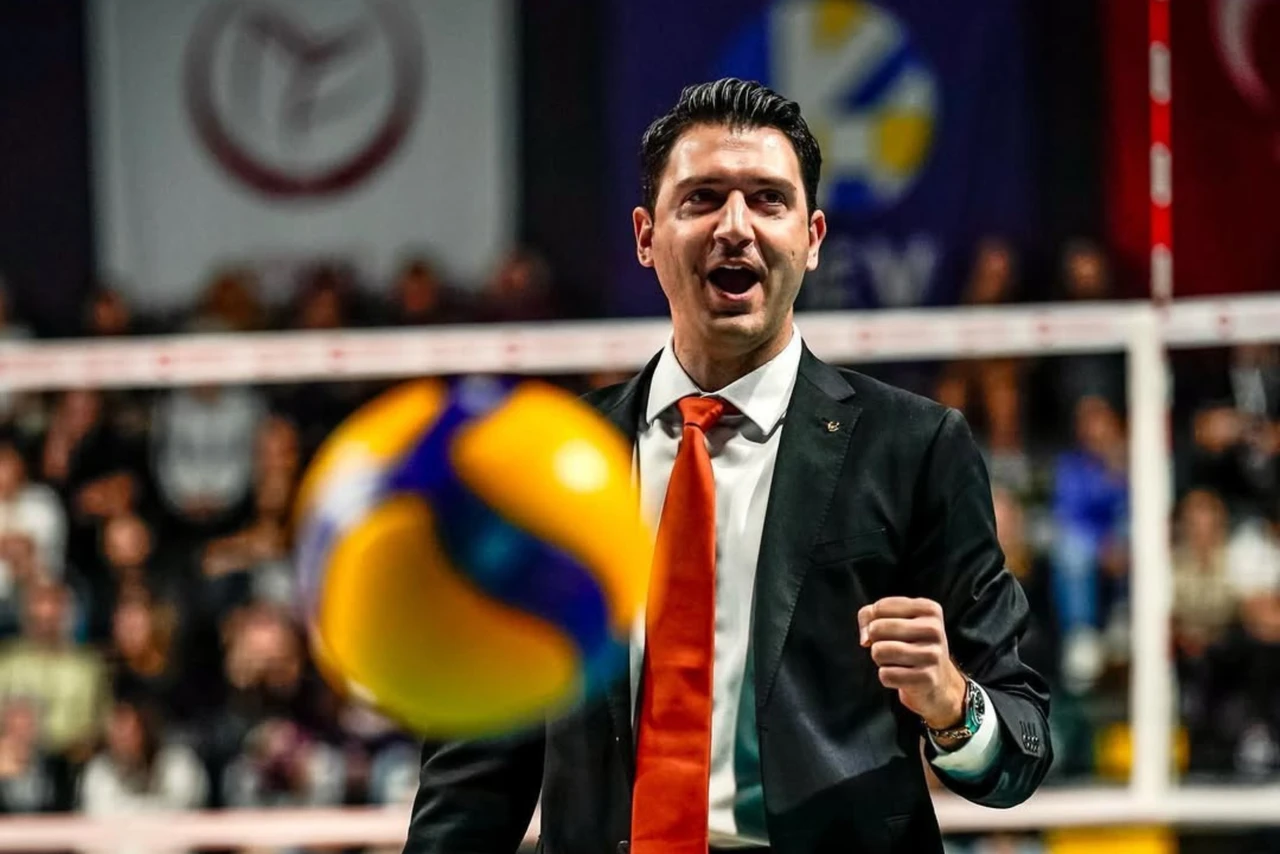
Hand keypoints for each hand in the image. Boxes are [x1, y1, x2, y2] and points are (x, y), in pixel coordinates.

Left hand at [858, 597, 966, 730]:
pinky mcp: (927, 678)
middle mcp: (933, 629)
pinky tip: (903, 675)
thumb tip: (865, 640)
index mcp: (929, 609)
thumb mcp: (893, 620)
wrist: (938, 681)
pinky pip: (885, 675)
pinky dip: (887, 677)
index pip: (879, 608)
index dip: (873, 622)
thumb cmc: (909, 644)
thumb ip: (868, 616)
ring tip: (897, 661)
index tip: (889, 630)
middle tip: (892, 647)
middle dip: (876, 641)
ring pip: (878, 651)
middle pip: (876, 628)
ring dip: (880, 659)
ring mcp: (932, 654)